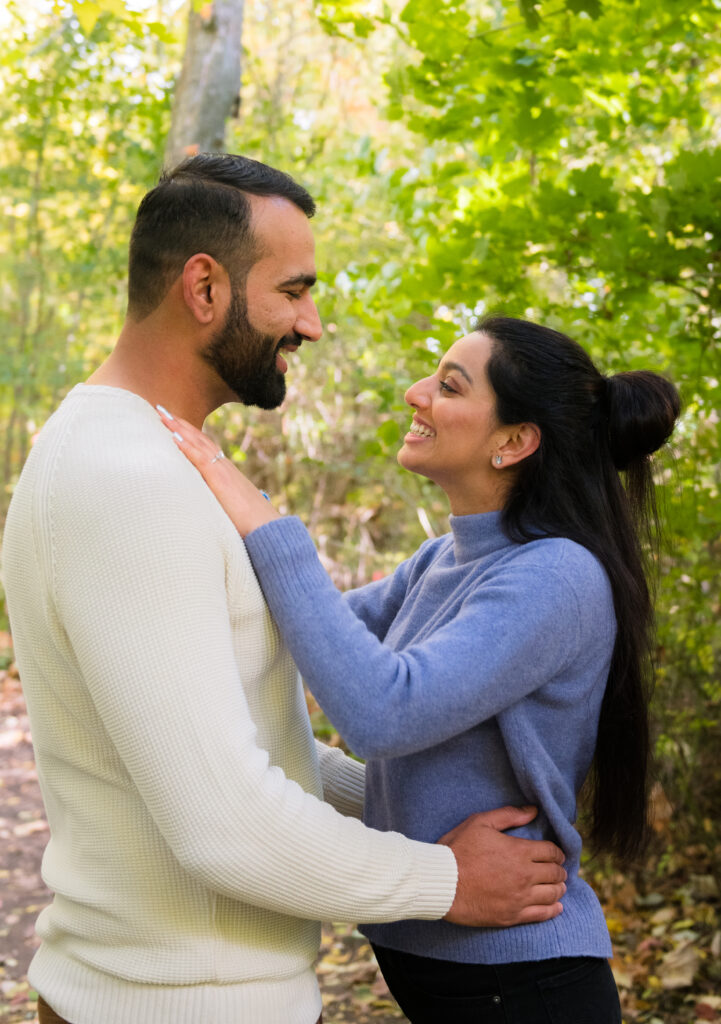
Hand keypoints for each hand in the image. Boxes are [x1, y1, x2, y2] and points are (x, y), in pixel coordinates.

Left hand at [157, 407, 280, 536]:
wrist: (266, 528)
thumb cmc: (250, 523)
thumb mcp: (230, 507)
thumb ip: (218, 501)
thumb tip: (208, 505)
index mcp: (225, 472)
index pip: (205, 447)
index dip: (189, 434)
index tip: (173, 423)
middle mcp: (223, 466)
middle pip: (199, 439)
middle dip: (180, 424)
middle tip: (162, 410)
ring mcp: (222, 471)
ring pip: (198, 443)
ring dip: (179, 428)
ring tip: (163, 415)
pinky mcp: (220, 480)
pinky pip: (200, 458)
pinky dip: (186, 446)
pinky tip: (173, 437)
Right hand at [439, 805, 566, 927]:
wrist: (442, 882)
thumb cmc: (458, 849)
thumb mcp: (480, 823)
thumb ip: (508, 815)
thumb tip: (533, 810)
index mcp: (519, 851)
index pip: (551, 852)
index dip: (557, 852)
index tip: (557, 854)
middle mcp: (524, 875)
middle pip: (555, 873)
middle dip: (560, 870)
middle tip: (559, 870)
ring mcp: (519, 897)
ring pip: (552, 894)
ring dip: (559, 889)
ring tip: (558, 886)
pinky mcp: (512, 916)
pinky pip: (541, 914)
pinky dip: (553, 910)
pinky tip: (557, 907)